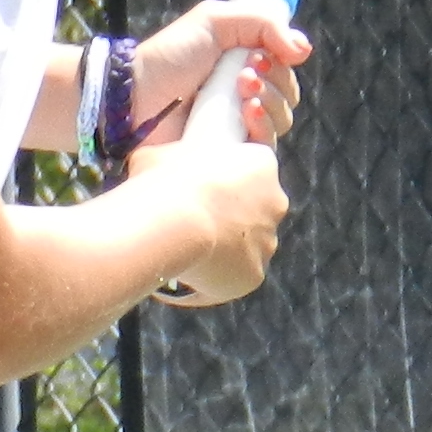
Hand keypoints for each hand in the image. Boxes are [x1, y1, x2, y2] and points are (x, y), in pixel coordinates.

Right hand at [125, 132, 287, 305]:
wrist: (171, 222)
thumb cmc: (166, 179)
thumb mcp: (161, 153)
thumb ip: (172, 159)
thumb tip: (157, 168)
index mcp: (261, 163)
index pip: (252, 168)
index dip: (225, 178)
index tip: (202, 185)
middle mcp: (275, 202)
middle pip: (254, 209)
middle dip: (229, 215)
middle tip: (194, 218)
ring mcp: (267, 242)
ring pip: (247, 245)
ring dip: (225, 247)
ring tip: (188, 249)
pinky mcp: (254, 275)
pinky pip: (233, 277)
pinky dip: (215, 277)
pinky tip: (189, 274)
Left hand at [130, 0, 309, 146]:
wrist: (135, 96)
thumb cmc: (170, 56)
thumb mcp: (215, 21)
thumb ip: (263, 25)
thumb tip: (304, 50)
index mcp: (242, 66)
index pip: (284, 70)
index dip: (282, 63)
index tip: (260, 56)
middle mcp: (243, 97)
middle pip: (287, 97)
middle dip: (275, 82)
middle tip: (245, 73)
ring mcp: (236, 128)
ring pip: (281, 122)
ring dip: (270, 102)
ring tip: (242, 90)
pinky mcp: (228, 155)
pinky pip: (264, 149)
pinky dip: (263, 128)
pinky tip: (246, 113)